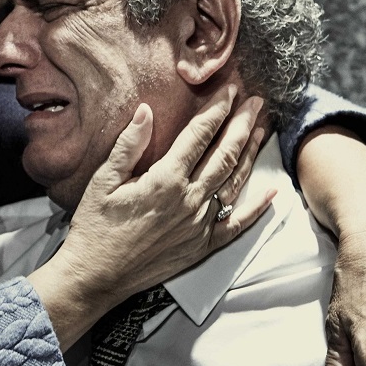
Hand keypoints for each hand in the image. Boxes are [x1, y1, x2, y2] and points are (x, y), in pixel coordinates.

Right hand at [31, 87, 275, 349]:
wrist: (96, 275)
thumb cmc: (95, 226)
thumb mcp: (104, 180)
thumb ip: (129, 145)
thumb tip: (146, 111)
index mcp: (165, 180)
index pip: (199, 136)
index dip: (217, 110)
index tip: (230, 89)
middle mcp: (190, 200)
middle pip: (225, 154)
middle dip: (243, 125)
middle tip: (257, 103)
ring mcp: (200, 225)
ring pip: (234, 182)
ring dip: (251, 153)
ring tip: (263, 130)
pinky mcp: (202, 246)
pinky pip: (236, 225)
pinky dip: (256, 208)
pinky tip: (270, 192)